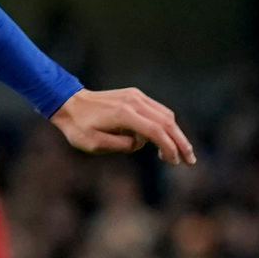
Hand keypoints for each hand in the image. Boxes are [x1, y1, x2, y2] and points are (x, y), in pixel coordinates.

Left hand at [51, 88, 194, 164]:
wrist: (68, 103)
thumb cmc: (78, 127)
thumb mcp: (94, 144)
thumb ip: (121, 145)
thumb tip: (140, 143)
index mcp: (124, 114)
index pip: (155, 131)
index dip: (168, 148)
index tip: (174, 162)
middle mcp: (134, 102)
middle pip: (167, 122)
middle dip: (181, 142)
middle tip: (190, 160)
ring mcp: (136, 96)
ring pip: (165, 115)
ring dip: (175, 134)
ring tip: (179, 153)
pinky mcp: (134, 96)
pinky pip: (156, 110)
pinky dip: (164, 125)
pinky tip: (164, 139)